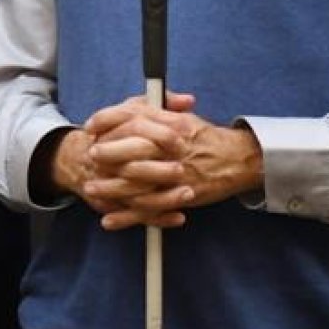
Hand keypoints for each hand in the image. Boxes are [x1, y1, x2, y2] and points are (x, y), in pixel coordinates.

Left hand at [55, 93, 261, 229]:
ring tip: (92, 188)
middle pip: (133, 148)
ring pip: (138, 182)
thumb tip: (125, 109)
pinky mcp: (180, 196)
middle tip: (90, 156)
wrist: (238, 159)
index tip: (90, 125)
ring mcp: (177, 173)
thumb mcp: (182, 116)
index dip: (108, 120)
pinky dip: (128, 216)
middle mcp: (173, 146)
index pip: (133, 116)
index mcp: (171, 123)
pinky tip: (109, 219)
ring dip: (111, 187)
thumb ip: (154, 109)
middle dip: (108, 153)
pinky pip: (150, 208)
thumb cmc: (205, 137)